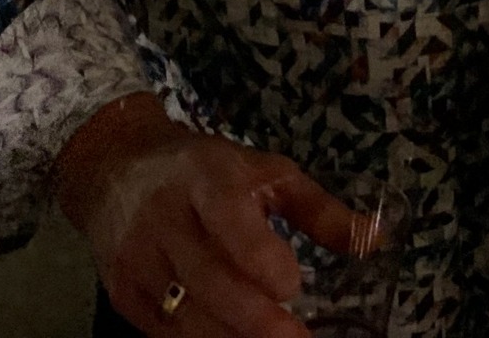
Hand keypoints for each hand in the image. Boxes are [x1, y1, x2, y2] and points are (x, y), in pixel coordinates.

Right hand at [55, 93, 355, 337]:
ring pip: (184, 316)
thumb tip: (374, 240)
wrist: (114, 167)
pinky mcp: (123, 295)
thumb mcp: (264, 171)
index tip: (293, 285)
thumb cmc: (204, 169)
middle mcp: (164, 219)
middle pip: (207, 279)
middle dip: (254, 320)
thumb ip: (319, 209)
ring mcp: (138, 261)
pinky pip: (165, 334)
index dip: (259, 257)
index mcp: (204, 178)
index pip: (227, 218)